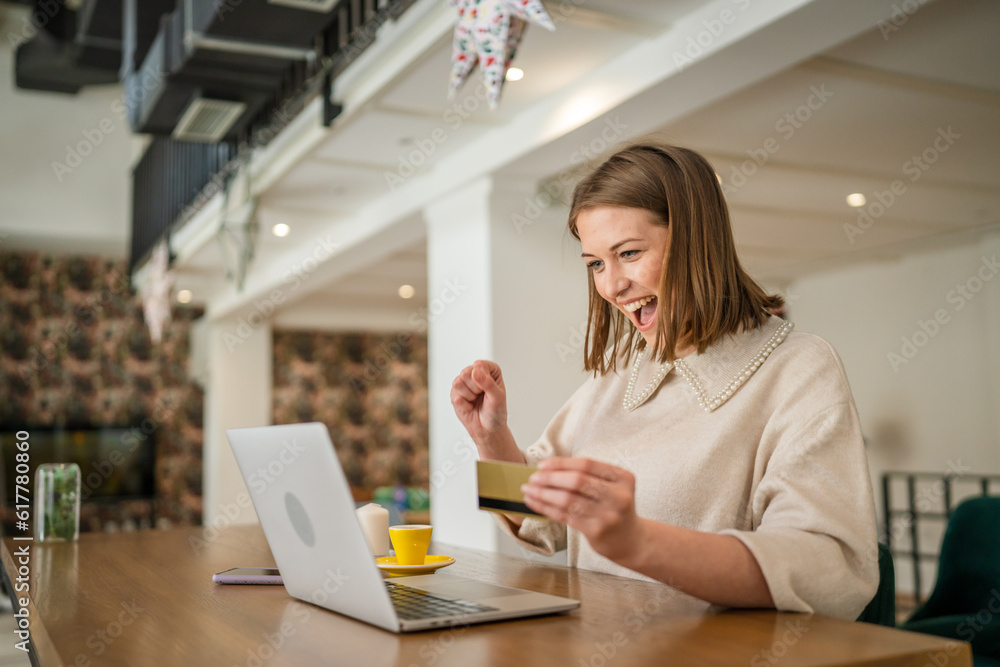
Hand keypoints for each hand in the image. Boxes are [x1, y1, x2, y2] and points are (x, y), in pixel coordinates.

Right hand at [450, 360, 508, 442]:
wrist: (487, 429)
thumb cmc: (496, 412)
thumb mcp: (498, 398)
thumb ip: (488, 383)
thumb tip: (475, 372)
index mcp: (490, 370)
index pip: (480, 365)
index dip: (483, 379)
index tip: (489, 389)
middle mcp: (476, 374)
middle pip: (466, 372)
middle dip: (475, 388)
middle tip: (482, 396)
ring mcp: (464, 383)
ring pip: (457, 383)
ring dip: (469, 396)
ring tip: (475, 401)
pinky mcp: (455, 393)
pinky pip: (454, 396)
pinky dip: (464, 405)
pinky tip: (470, 406)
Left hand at [521, 457, 641, 562]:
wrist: (630, 540)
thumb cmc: (614, 508)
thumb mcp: (612, 487)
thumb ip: (589, 476)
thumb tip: (548, 469)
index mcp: (622, 477)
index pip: (586, 464)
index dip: (561, 463)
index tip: (542, 465)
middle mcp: (618, 495)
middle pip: (577, 481)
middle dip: (550, 478)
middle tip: (532, 478)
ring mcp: (608, 514)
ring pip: (568, 500)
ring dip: (543, 494)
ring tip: (528, 490)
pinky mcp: (596, 531)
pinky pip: (565, 516)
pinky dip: (546, 508)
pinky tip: (535, 503)